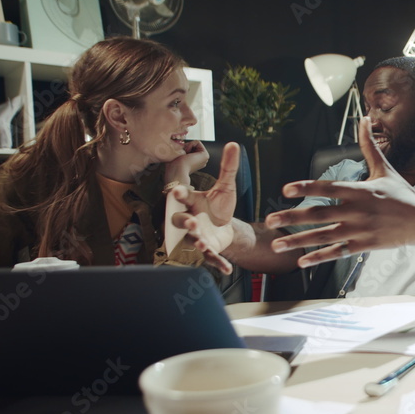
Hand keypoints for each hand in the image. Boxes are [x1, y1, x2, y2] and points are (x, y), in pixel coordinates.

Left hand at [164, 140, 209, 183]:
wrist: (177, 171)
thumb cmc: (173, 166)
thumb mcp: (176, 156)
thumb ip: (180, 151)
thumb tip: (181, 144)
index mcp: (195, 163)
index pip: (189, 148)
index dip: (182, 149)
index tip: (179, 156)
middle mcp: (201, 161)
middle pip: (192, 145)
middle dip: (185, 147)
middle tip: (182, 156)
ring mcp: (204, 159)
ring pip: (195, 144)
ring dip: (187, 147)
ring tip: (184, 155)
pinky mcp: (205, 155)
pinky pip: (197, 142)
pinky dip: (190, 145)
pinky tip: (187, 153)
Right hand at [170, 142, 239, 273]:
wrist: (224, 226)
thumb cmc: (217, 206)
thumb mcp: (226, 186)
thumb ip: (228, 168)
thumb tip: (235, 144)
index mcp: (191, 202)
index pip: (181, 196)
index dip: (179, 194)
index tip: (179, 190)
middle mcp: (188, 219)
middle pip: (179, 221)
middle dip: (183, 222)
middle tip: (190, 221)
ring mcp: (196, 236)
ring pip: (191, 240)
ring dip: (196, 242)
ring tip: (203, 244)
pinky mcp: (207, 250)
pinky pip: (210, 258)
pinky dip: (218, 264)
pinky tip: (227, 269)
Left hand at [264, 117, 414, 267]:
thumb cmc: (403, 194)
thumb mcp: (385, 169)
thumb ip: (369, 146)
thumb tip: (364, 118)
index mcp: (360, 190)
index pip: (327, 188)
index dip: (306, 188)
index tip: (285, 189)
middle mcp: (357, 211)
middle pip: (319, 214)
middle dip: (291, 217)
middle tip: (269, 220)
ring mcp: (360, 230)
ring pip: (324, 236)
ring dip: (298, 241)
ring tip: (277, 244)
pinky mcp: (365, 246)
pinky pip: (338, 252)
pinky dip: (319, 257)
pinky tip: (302, 262)